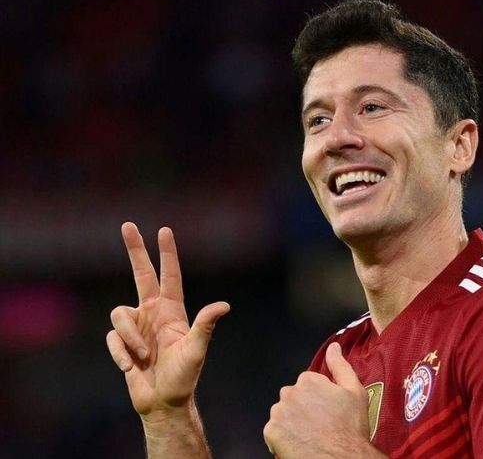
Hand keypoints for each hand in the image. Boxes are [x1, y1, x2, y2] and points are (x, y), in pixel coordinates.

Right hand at [106, 222, 229, 417]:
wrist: (164, 402)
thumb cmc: (184, 377)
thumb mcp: (196, 350)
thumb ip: (205, 326)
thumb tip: (223, 305)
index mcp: (173, 311)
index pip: (170, 275)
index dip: (167, 254)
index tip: (164, 230)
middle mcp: (153, 313)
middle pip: (140, 274)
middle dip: (135, 250)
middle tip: (128, 225)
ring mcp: (136, 327)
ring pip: (120, 314)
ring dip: (130, 337)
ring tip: (145, 357)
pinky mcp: (122, 344)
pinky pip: (113, 339)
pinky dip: (121, 353)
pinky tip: (131, 367)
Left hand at [263, 343, 384, 457]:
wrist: (342, 457)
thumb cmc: (350, 428)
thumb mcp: (355, 391)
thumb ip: (340, 365)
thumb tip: (333, 347)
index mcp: (308, 380)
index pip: (307, 384)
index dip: (318, 397)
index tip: (327, 409)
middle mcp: (289, 393)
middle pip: (293, 397)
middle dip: (303, 407)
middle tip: (320, 423)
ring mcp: (278, 413)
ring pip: (283, 413)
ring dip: (292, 421)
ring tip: (310, 434)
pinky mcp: (271, 432)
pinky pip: (274, 431)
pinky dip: (283, 437)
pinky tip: (299, 442)